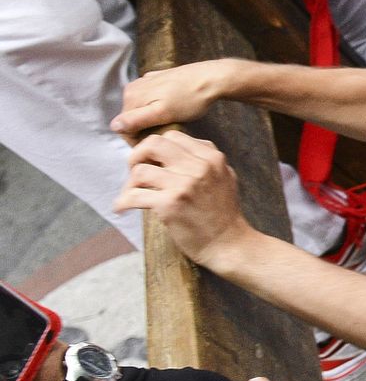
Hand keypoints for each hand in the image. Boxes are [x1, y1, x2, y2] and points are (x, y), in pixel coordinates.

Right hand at [114, 60, 236, 138]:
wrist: (214, 78)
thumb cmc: (191, 98)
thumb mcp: (163, 113)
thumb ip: (136, 120)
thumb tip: (114, 126)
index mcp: (131, 95)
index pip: (124, 127)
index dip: (138, 140)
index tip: (156, 143)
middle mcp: (134, 86)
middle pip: (132, 118)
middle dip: (145, 130)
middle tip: (167, 135)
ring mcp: (147, 82)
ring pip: (142, 111)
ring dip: (153, 121)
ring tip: (172, 124)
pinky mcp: (160, 80)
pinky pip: (152, 101)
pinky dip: (159, 109)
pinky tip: (174, 111)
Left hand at [114, 132, 252, 269]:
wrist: (228, 244)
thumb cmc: (224, 214)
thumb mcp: (224, 177)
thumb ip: (205, 161)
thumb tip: (176, 150)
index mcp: (212, 157)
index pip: (173, 136)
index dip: (155, 147)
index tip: (150, 162)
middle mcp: (199, 167)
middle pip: (154, 144)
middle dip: (137, 156)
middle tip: (134, 171)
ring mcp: (184, 185)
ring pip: (140, 170)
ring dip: (129, 184)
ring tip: (130, 195)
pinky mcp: (170, 205)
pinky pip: (134, 196)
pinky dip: (122, 202)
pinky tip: (122, 208)